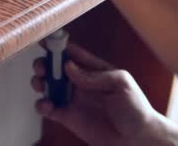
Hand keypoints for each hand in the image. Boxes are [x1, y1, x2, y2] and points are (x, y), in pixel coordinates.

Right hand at [31, 43, 162, 145]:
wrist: (138, 140)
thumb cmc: (135, 108)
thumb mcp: (121, 83)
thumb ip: (94, 75)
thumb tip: (69, 67)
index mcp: (93, 69)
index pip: (72, 53)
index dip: (57, 45)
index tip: (46, 41)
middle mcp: (80, 82)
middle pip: (55, 68)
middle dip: (45, 64)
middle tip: (42, 67)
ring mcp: (72, 99)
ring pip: (48, 86)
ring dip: (39, 82)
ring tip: (40, 84)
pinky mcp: (68, 117)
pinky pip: (49, 108)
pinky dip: (42, 105)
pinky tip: (46, 104)